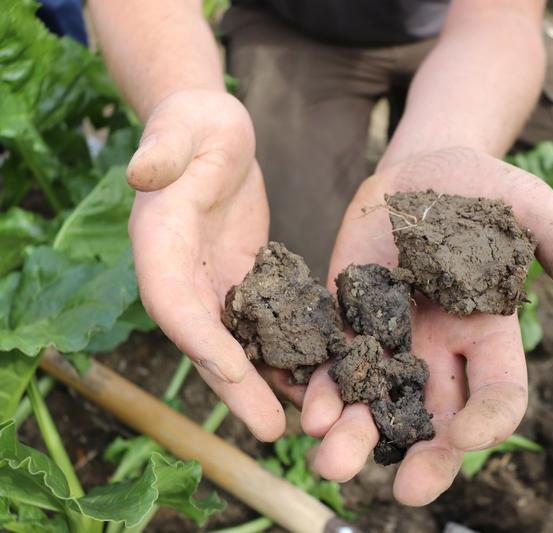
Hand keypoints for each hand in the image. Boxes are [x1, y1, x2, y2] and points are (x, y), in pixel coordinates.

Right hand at [127, 89, 294, 440]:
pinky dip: (286, 349)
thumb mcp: (182, 126)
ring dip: (267, 382)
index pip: (172, 299)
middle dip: (237, 385)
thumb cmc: (194, 124)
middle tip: (272, 430)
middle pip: (205, 339)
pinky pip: (263, 323)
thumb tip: (139, 171)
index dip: (197, 337)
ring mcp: (213, 282)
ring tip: (305, 418)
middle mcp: (183, 274)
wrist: (213, 132)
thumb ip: (162, 149)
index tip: (231, 370)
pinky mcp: (244, 279)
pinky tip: (318, 374)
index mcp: (160, 242)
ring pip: (237, 341)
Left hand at [300, 147, 552, 504]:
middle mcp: (440, 352)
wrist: (424, 171)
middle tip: (407, 492)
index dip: (490, 420)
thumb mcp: (531, 209)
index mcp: (490, 338)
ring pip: (376, 403)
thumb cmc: (486, 190)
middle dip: (423, 458)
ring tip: (332, 462)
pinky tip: (306, 409)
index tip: (470, 437)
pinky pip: (332, 363)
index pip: (499, 394)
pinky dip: (320, 388)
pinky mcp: (347, 319)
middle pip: (436, 420)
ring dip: (355, 436)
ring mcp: (391, 339)